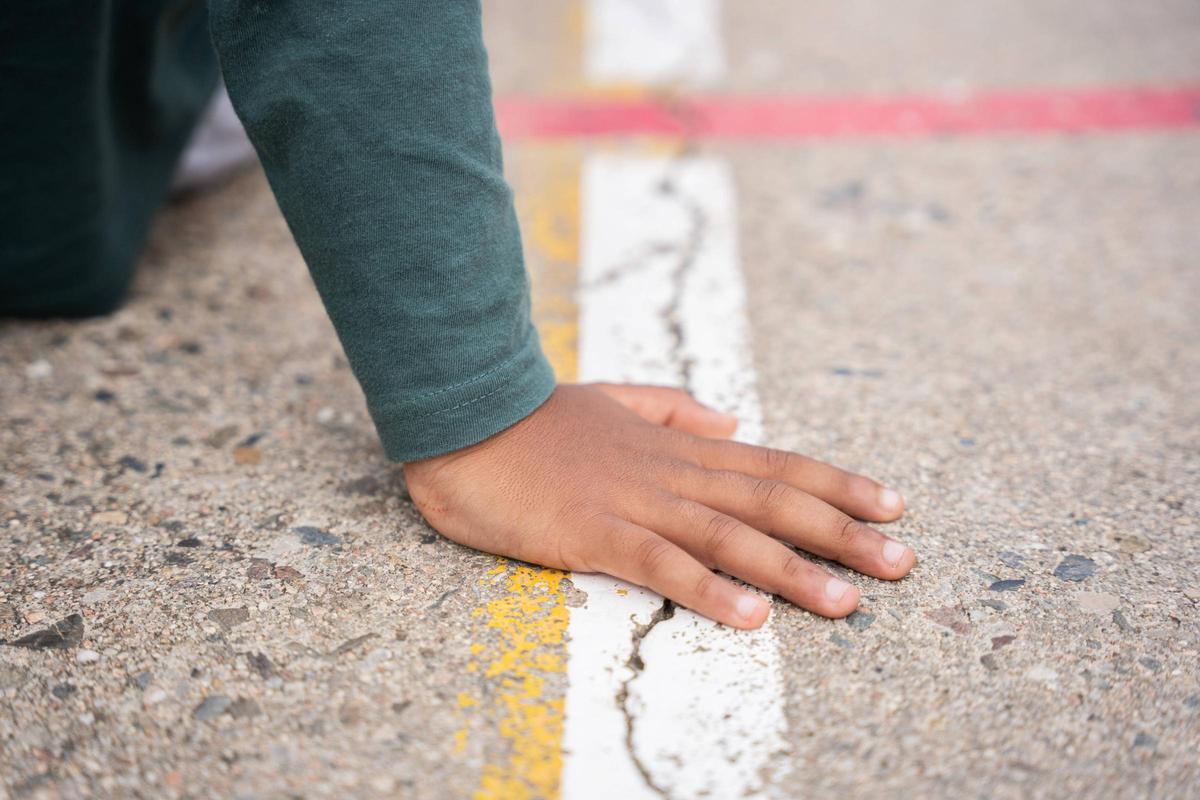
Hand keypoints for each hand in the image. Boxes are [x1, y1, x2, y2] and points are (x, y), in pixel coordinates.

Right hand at [403, 384, 913, 628]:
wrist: (466, 416)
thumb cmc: (535, 417)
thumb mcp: (613, 399)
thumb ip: (671, 407)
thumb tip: (727, 419)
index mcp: (677, 446)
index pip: (774, 463)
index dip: (837, 484)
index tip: (892, 504)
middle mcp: (671, 472)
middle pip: (771, 500)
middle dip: (842, 532)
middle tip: (901, 562)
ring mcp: (635, 502)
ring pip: (729, 535)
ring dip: (792, 570)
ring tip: (847, 600)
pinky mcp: (593, 533)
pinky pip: (660, 565)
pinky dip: (708, 589)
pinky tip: (749, 617)